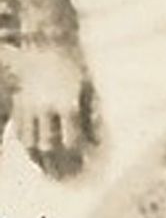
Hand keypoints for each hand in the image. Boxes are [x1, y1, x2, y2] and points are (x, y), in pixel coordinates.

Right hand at [13, 39, 97, 178]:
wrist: (49, 40)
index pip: (71, 139)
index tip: (83, 164)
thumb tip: (94, 140)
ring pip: (29, 141)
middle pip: (47, 145)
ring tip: (47, 170)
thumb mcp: (88, 85)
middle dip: (55, 164)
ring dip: (38, 159)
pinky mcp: (20, 103)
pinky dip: (26, 144)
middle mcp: (46, 107)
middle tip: (63, 176)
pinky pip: (19, 130)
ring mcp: (30, 106)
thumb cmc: (75, 62)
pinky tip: (33, 152)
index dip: (77, 155)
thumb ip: (90, 114)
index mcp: (67, 103)